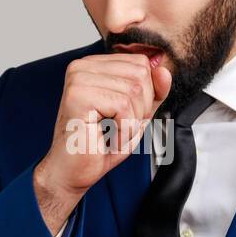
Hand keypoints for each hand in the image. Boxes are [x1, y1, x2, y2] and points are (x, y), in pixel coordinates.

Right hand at [33, 53, 171, 233]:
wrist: (71, 173)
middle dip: (140, 109)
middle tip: (118, 127)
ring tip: (112, 133)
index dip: (145, 95)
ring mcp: (78, 79)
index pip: (141, 63)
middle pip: (140, 74)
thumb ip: (153, 92)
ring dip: (131, 122)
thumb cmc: (98, 146)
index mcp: (94, 65)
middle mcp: (83, 66)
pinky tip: (107, 138)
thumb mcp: (137, 115)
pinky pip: (123, 106)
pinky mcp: (78, 96)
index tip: (123, 116)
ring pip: (134, 90)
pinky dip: (123, 130)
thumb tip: (164, 70)